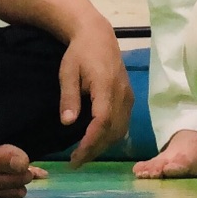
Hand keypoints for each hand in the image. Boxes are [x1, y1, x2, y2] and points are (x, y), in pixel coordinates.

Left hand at [59, 19, 133, 165]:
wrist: (98, 36)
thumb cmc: (79, 53)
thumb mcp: (67, 72)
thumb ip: (69, 97)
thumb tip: (67, 123)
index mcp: (106, 86)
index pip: (102, 121)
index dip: (91, 141)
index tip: (76, 156)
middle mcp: (122, 93)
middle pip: (113, 130)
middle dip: (95, 149)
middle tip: (75, 162)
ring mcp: (128, 96)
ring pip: (121, 129)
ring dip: (104, 145)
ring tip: (84, 154)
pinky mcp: (129, 97)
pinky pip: (124, 123)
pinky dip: (111, 136)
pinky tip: (97, 140)